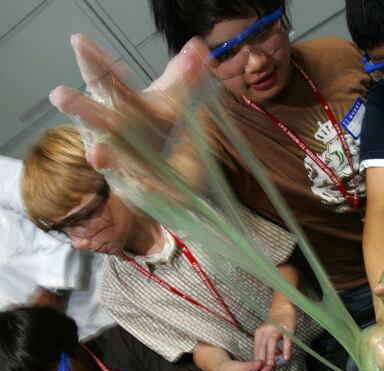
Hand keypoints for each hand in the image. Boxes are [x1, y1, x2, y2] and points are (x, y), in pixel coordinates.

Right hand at [49, 34, 208, 176]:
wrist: (173, 180)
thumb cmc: (161, 136)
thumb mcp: (174, 104)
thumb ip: (183, 77)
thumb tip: (198, 48)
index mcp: (126, 107)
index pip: (109, 81)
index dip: (96, 63)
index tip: (79, 42)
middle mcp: (119, 133)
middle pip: (102, 119)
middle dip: (82, 108)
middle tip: (59, 95)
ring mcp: (125, 162)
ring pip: (113, 159)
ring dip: (103, 156)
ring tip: (95, 154)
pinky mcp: (140, 188)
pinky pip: (142, 188)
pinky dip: (142, 187)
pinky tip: (143, 187)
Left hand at [254, 301, 296, 365]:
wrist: (283, 308)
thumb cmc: (274, 324)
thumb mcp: (266, 334)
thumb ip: (265, 346)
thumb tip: (264, 362)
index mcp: (259, 333)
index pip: (256, 348)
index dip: (257, 361)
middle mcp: (266, 330)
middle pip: (262, 346)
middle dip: (262, 359)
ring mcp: (277, 328)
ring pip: (271, 342)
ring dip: (271, 354)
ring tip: (271, 366)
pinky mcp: (287, 328)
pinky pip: (286, 340)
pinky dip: (286, 349)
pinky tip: (286, 358)